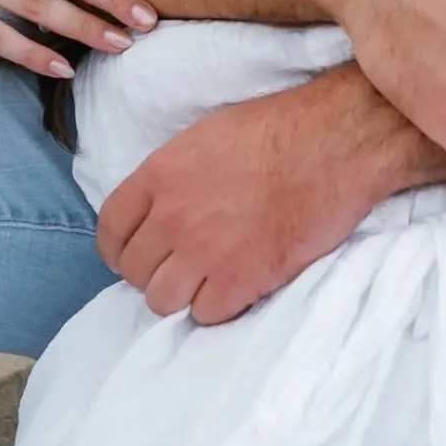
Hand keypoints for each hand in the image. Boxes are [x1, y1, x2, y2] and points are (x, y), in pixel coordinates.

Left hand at [96, 66, 419, 323]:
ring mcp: (204, 252)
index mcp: (160, 175)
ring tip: (211, 279)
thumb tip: (159, 211)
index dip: (119, 249)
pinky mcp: (240, 280)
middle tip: (184, 266)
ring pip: (163, 301)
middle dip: (156, 272)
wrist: (335, 144)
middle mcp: (173, 217)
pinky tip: (239, 284)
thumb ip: (173, 177)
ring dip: (185, 294)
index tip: (134, 256)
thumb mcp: (208, 136)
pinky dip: (221, 305)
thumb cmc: (280, 131)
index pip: (111, 230)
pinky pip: (206, 315)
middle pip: (135, 272)